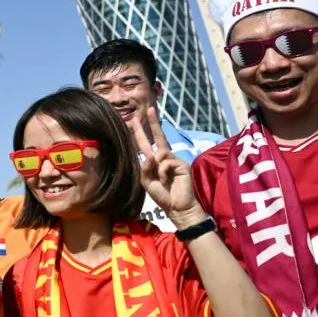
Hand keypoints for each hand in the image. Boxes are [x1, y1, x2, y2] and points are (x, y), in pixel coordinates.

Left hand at [129, 108, 203, 227]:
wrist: (177, 206)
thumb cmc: (162, 195)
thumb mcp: (147, 182)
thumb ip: (145, 168)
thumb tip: (149, 155)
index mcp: (155, 162)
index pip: (146, 144)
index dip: (141, 133)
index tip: (136, 120)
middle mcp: (164, 158)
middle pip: (158, 138)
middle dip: (153, 123)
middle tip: (148, 109)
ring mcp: (174, 160)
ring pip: (159, 153)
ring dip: (156, 168)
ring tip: (162, 180)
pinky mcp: (181, 163)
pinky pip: (166, 162)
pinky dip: (163, 172)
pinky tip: (168, 180)